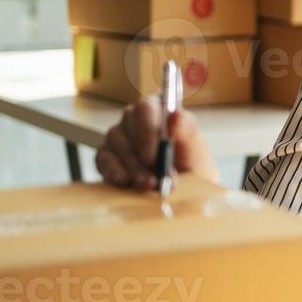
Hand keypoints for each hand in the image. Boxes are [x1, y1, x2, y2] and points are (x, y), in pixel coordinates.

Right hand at [95, 96, 218, 189]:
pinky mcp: (106, 155)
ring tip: (149, 184)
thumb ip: (187, 131)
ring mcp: (119, 135)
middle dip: (143, 151)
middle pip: (129, 120)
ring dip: (134, 166)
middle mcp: (137, 118)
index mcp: (161, 109)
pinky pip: (104, 158)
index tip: (158, 151)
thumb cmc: (192, 168)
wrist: (183, 195)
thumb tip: (175, 115)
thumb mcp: (197, 151)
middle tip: (155, 175)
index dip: (149, 127)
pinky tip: (127, 182)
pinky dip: (115, 172)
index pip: (147, 106)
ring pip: (118, 142)